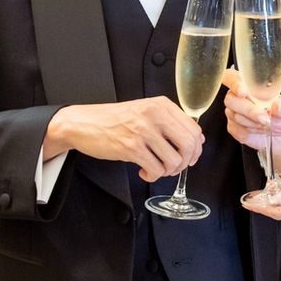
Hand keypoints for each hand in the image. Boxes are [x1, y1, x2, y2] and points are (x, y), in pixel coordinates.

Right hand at [44, 98, 203, 182]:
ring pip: (174, 161)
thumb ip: (169, 121)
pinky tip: (144, 171)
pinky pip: (156, 170)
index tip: (190, 157)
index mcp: (161, 105)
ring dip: (168, 171)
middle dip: (185, 162)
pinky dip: (153, 176)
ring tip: (157, 168)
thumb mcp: (145, 111)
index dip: (196, 148)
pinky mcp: (131, 148)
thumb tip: (197, 140)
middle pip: (189, 145)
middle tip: (175, 166)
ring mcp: (143, 131)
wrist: (83, 123)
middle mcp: (155, 115)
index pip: (194, 129)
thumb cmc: (114, 119)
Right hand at [222, 69, 280, 180]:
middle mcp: (239, 98)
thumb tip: (276, 106)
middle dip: (249, 110)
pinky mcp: (235, 128)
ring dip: (256, 123)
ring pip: (237, 117)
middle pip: (231, 100)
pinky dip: (253, 132)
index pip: (232, 77)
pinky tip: (263, 131)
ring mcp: (234, 113)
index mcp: (250, 85)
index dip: (233, 82)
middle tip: (266, 118)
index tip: (242, 91)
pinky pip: (238, 131)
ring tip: (272, 125)